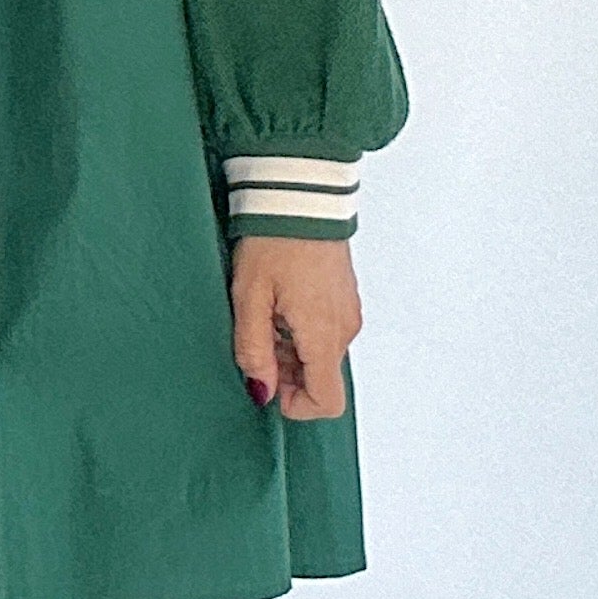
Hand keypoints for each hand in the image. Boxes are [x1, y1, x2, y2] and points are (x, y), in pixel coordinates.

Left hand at [228, 234, 359, 418]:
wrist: (300, 193)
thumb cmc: (273, 240)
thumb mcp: (250, 298)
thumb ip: (254, 350)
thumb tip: (260, 391)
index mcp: (324, 334)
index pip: (327, 401)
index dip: (294, 405)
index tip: (266, 382)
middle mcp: (345, 328)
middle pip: (320, 377)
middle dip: (285, 371)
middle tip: (254, 337)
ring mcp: (348, 311)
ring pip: (321, 353)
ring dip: (291, 348)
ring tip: (264, 312)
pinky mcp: (344, 295)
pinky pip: (324, 329)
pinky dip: (300, 329)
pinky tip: (278, 300)